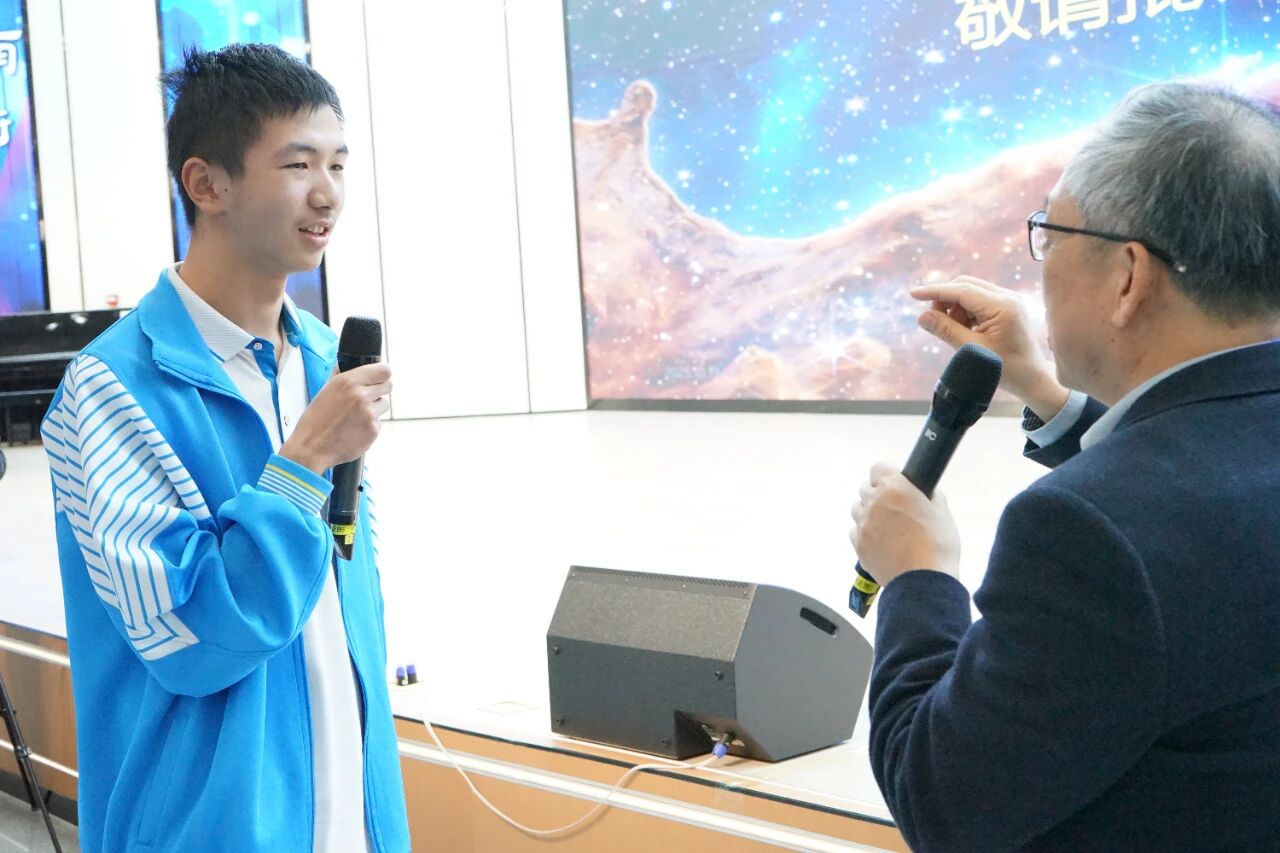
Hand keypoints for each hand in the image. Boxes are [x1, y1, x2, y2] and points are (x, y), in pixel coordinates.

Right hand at [279, 362, 391, 473]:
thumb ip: (344, 377)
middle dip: (379, 390)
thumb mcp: (326, 390)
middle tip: (368, 397)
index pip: (383, 370)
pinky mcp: (373, 430)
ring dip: (374, 409)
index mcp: (348, 382)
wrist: (312, 447)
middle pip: (388, 385)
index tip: (379, 379)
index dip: (382, 375)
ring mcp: (369, 414)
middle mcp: (360, 395)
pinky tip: (354, 429)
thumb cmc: (316, 420)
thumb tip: (355, 366)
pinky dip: (369, 426)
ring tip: (356, 416)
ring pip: (384, 404)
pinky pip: (378, 423)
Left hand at [850, 462, 960, 585]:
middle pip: (865, 488)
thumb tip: (929, 494)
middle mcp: (873, 503)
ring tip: (887, 525)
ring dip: (869, 512)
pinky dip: (865, 532)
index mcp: (894, 489)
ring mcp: (863, 525)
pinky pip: (855, 531)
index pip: (878, 468)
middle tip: (896, 506)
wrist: (923, 582)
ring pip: (857, 509)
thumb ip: (932, 498)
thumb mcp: (943, 514)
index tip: (897, 483)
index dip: (888, 474)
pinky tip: (881, 541)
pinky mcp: (858, 545)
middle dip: (878, 493)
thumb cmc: (938, 545)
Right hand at [911, 276, 1069, 421]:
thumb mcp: (971, 350)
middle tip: (934, 321)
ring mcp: (1009, 300)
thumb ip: (946, 330)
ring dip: (955, 307)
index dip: (935, 291)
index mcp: (1001, 306)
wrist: (1033, 379)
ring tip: (954, 331)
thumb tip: (922, 316)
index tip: (913, 294)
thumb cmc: (1006, 369)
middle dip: (945, 299)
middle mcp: (1007, 297)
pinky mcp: (1007, 307)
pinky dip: (965, 312)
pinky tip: (964, 330)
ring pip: (970, 292)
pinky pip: (978, 300)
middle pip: (965, 285)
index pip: (961, 290)